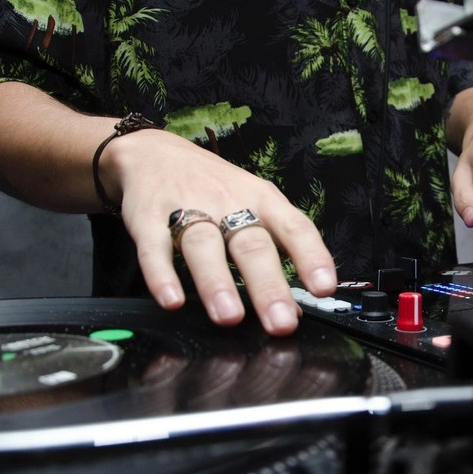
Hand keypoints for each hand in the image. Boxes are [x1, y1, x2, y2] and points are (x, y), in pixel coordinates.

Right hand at [107, 130, 336, 335]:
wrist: (152, 151)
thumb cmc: (213, 186)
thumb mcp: (252, 206)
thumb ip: (276, 253)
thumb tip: (297, 308)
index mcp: (262, 200)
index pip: (295, 228)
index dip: (312, 257)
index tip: (324, 288)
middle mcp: (229, 203)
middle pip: (252, 244)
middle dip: (268, 286)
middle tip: (281, 322)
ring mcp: (187, 208)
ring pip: (205, 246)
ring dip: (217, 282)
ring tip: (229, 316)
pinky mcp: (148, 217)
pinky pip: (155, 247)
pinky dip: (162, 274)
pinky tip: (172, 299)